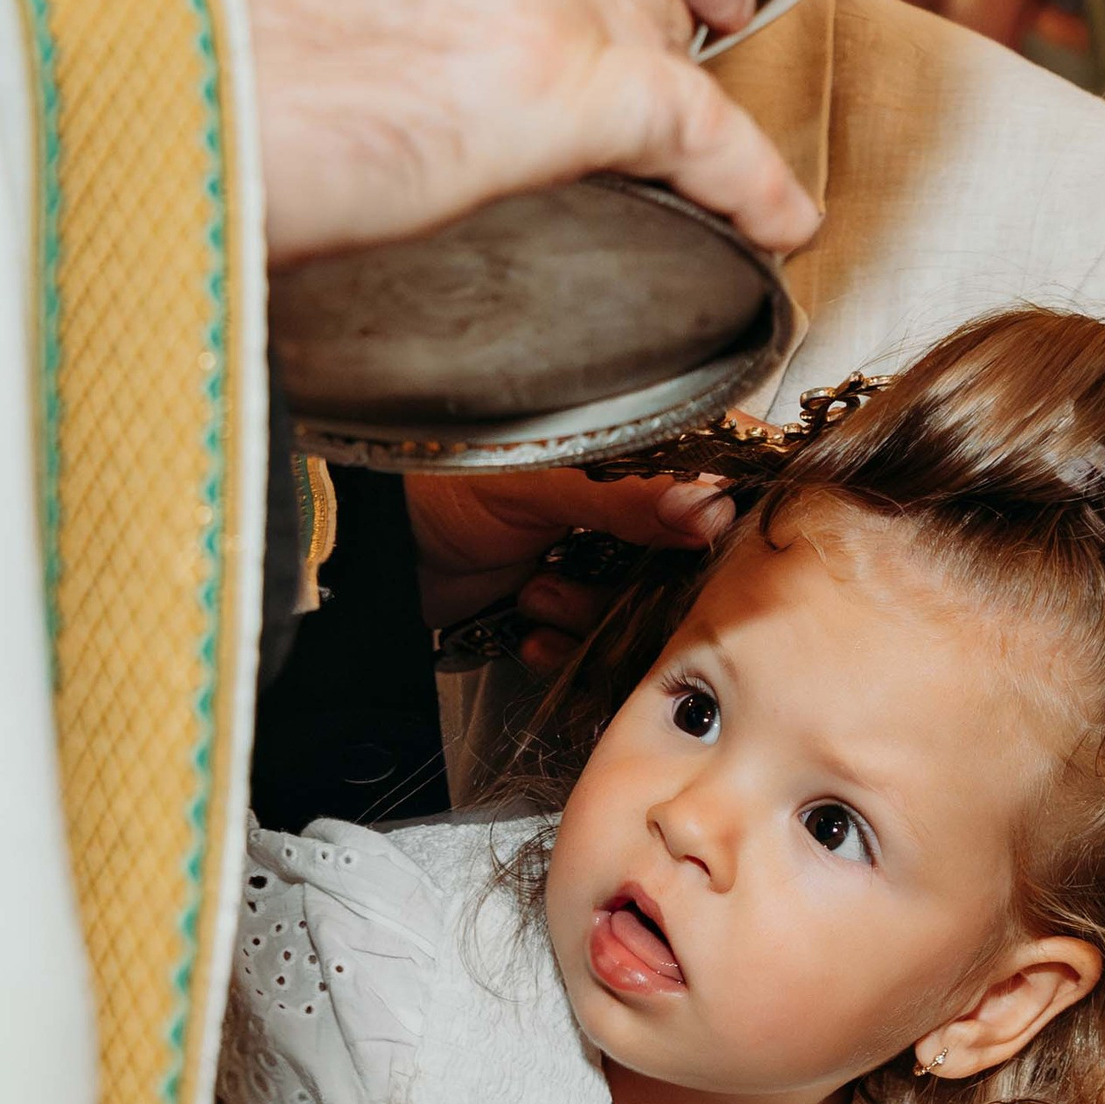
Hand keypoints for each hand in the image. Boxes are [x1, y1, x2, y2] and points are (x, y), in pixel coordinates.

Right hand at [187, 0, 822, 269]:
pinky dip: (753, 181)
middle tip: (653, 97)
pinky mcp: (559, 86)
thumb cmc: (152, 6)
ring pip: (666, 47)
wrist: (124, 54)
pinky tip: (780, 219)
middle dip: (660, 35)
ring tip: (698, 173)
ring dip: (681, 115)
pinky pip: (699, 133)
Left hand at [405, 464, 734, 654]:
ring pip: (636, 608)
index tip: (722, 534)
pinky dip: (565, 646)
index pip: (699, 473)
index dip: (717, 506)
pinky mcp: (563, 608)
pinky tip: (531, 632)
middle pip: (677, 560)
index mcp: (618, 457)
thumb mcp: (540, 483)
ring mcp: (591, 561)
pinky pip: (596, 643)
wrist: (383, 553)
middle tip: (592, 576)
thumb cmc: (445, 487)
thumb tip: (708, 508)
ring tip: (538, 595)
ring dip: (588, 614)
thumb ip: (625, 495)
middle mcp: (616, 509)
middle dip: (638, 584)